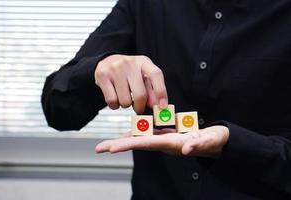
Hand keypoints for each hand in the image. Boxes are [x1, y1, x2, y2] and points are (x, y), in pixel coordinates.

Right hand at [95, 55, 167, 112]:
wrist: (107, 61)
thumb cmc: (129, 73)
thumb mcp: (142, 77)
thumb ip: (151, 91)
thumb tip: (157, 105)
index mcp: (143, 62)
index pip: (156, 75)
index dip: (161, 91)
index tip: (162, 106)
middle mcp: (130, 63)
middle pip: (140, 94)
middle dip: (140, 107)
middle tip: (138, 108)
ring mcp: (115, 69)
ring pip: (125, 101)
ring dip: (126, 105)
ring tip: (124, 97)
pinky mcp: (102, 76)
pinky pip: (112, 101)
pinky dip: (115, 106)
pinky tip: (115, 98)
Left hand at [95, 125, 229, 157]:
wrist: (216, 142)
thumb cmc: (213, 140)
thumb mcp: (209, 140)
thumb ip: (199, 144)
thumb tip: (186, 150)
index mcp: (172, 143)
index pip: (147, 143)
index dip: (129, 145)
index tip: (112, 148)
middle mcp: (165, 143)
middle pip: (139, 143)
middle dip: (119, 145)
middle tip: (100, 148)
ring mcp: (165, 140)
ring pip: (141, 140)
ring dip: (124, 141)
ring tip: (107, 144)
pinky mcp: (167, 136)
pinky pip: (148, 134)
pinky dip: (136, 134)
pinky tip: (126, 135)